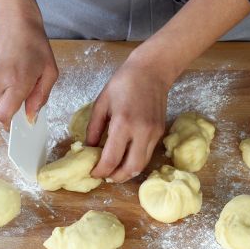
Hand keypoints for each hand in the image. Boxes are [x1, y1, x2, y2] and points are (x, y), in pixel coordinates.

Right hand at [0, 13, 58, 129]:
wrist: (14, 23)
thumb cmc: (35, 45)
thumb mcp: (50, 72)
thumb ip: (41, 97)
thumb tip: (31, 117)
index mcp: (16, 82)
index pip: (4, 116)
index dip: (12, 125)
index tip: (21, 124)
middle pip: (3, 110)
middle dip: (16, 107)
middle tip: (28, 91)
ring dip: (10, 96)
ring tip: (20, 76)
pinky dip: (4, 88)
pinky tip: (11, 72)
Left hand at [87, 56, 171, 182]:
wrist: (152, 71)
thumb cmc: (123, 82)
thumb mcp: (101, 103)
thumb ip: (94, 129)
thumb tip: (88, 149)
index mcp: (123, 123)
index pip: (111, 159)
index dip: (100, 171)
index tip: (92, 172)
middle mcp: (141, 132)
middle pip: (130, 169)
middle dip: (116, 177)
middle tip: (104, 176)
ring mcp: (154, 133)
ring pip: (142, 165)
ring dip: (127, 172)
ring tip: (114, 169)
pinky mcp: (160, 132)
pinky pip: (147, 154)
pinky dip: (135, 160)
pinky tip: (125, 156)